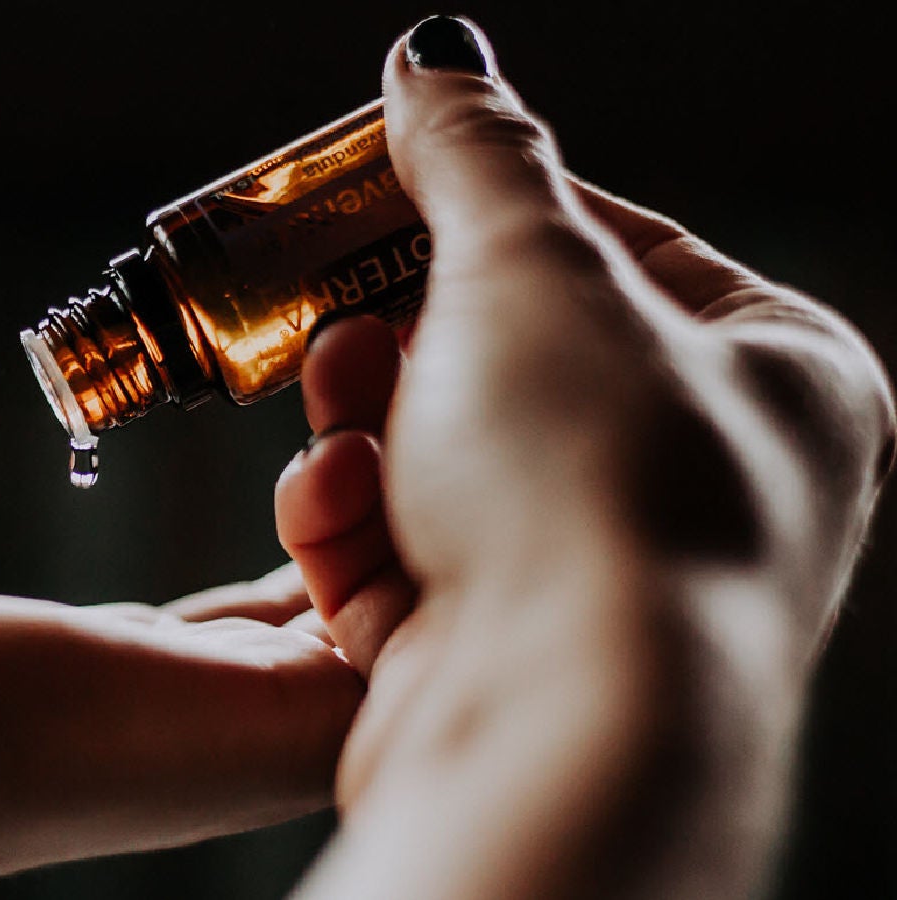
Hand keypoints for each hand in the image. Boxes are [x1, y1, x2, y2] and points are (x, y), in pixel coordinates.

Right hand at [277, 17, 892, 898]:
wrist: (561, 726)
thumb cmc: (594, 488)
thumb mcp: (529, 266)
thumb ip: (476, 155)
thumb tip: (436, 57)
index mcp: (776, 377)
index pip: (623, 246)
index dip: (493, 208)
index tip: (394, 183)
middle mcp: (704, 491)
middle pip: (515, 365)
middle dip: (406, 334)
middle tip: (341, 306)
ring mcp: (597, 585)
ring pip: (444, 467)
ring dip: (367, 427)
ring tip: (335, 403)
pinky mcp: (501, 659)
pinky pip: (408, 564)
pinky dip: (354, 528)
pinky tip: (332, 502)